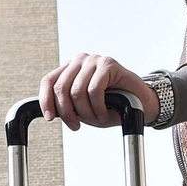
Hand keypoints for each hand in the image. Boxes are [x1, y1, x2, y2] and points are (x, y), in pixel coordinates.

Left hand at [39, 53, 158, 130]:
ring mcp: (94, 60)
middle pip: (61, 87)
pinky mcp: (108, 64)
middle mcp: (80, 61)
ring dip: (86, 112)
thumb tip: (51, 112)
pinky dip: (97, 107)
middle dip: (67, 112)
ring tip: (97, 118)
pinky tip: (104, 113)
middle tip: (76, 125)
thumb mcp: (84, 109)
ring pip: (76, 91)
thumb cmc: (112, 106)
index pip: (49, 81)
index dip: (46, 101)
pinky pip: (94, 90)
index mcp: (71, 69)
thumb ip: (68, 107)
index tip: (50, 118)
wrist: (140, 103)